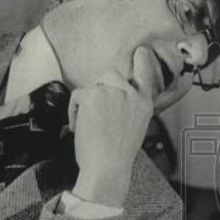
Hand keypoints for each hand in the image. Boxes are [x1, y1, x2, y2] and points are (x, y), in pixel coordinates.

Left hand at [69, 47, 155, 206]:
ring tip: (88, 125)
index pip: (145, 72)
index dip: (141, 59)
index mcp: (144, 102)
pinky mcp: (93, 95)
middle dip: (99, 88)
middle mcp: (131, 93)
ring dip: (86, 103)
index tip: (140, 52)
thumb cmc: (118, 154)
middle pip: (110, 74)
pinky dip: (74, 111)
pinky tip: (79, 127)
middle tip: (94, 110)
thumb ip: (129, 106)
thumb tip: (113, 94)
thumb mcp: (135, 126)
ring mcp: (112, 92)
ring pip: (92, 86)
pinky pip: (78, 95)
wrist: (107, 167)